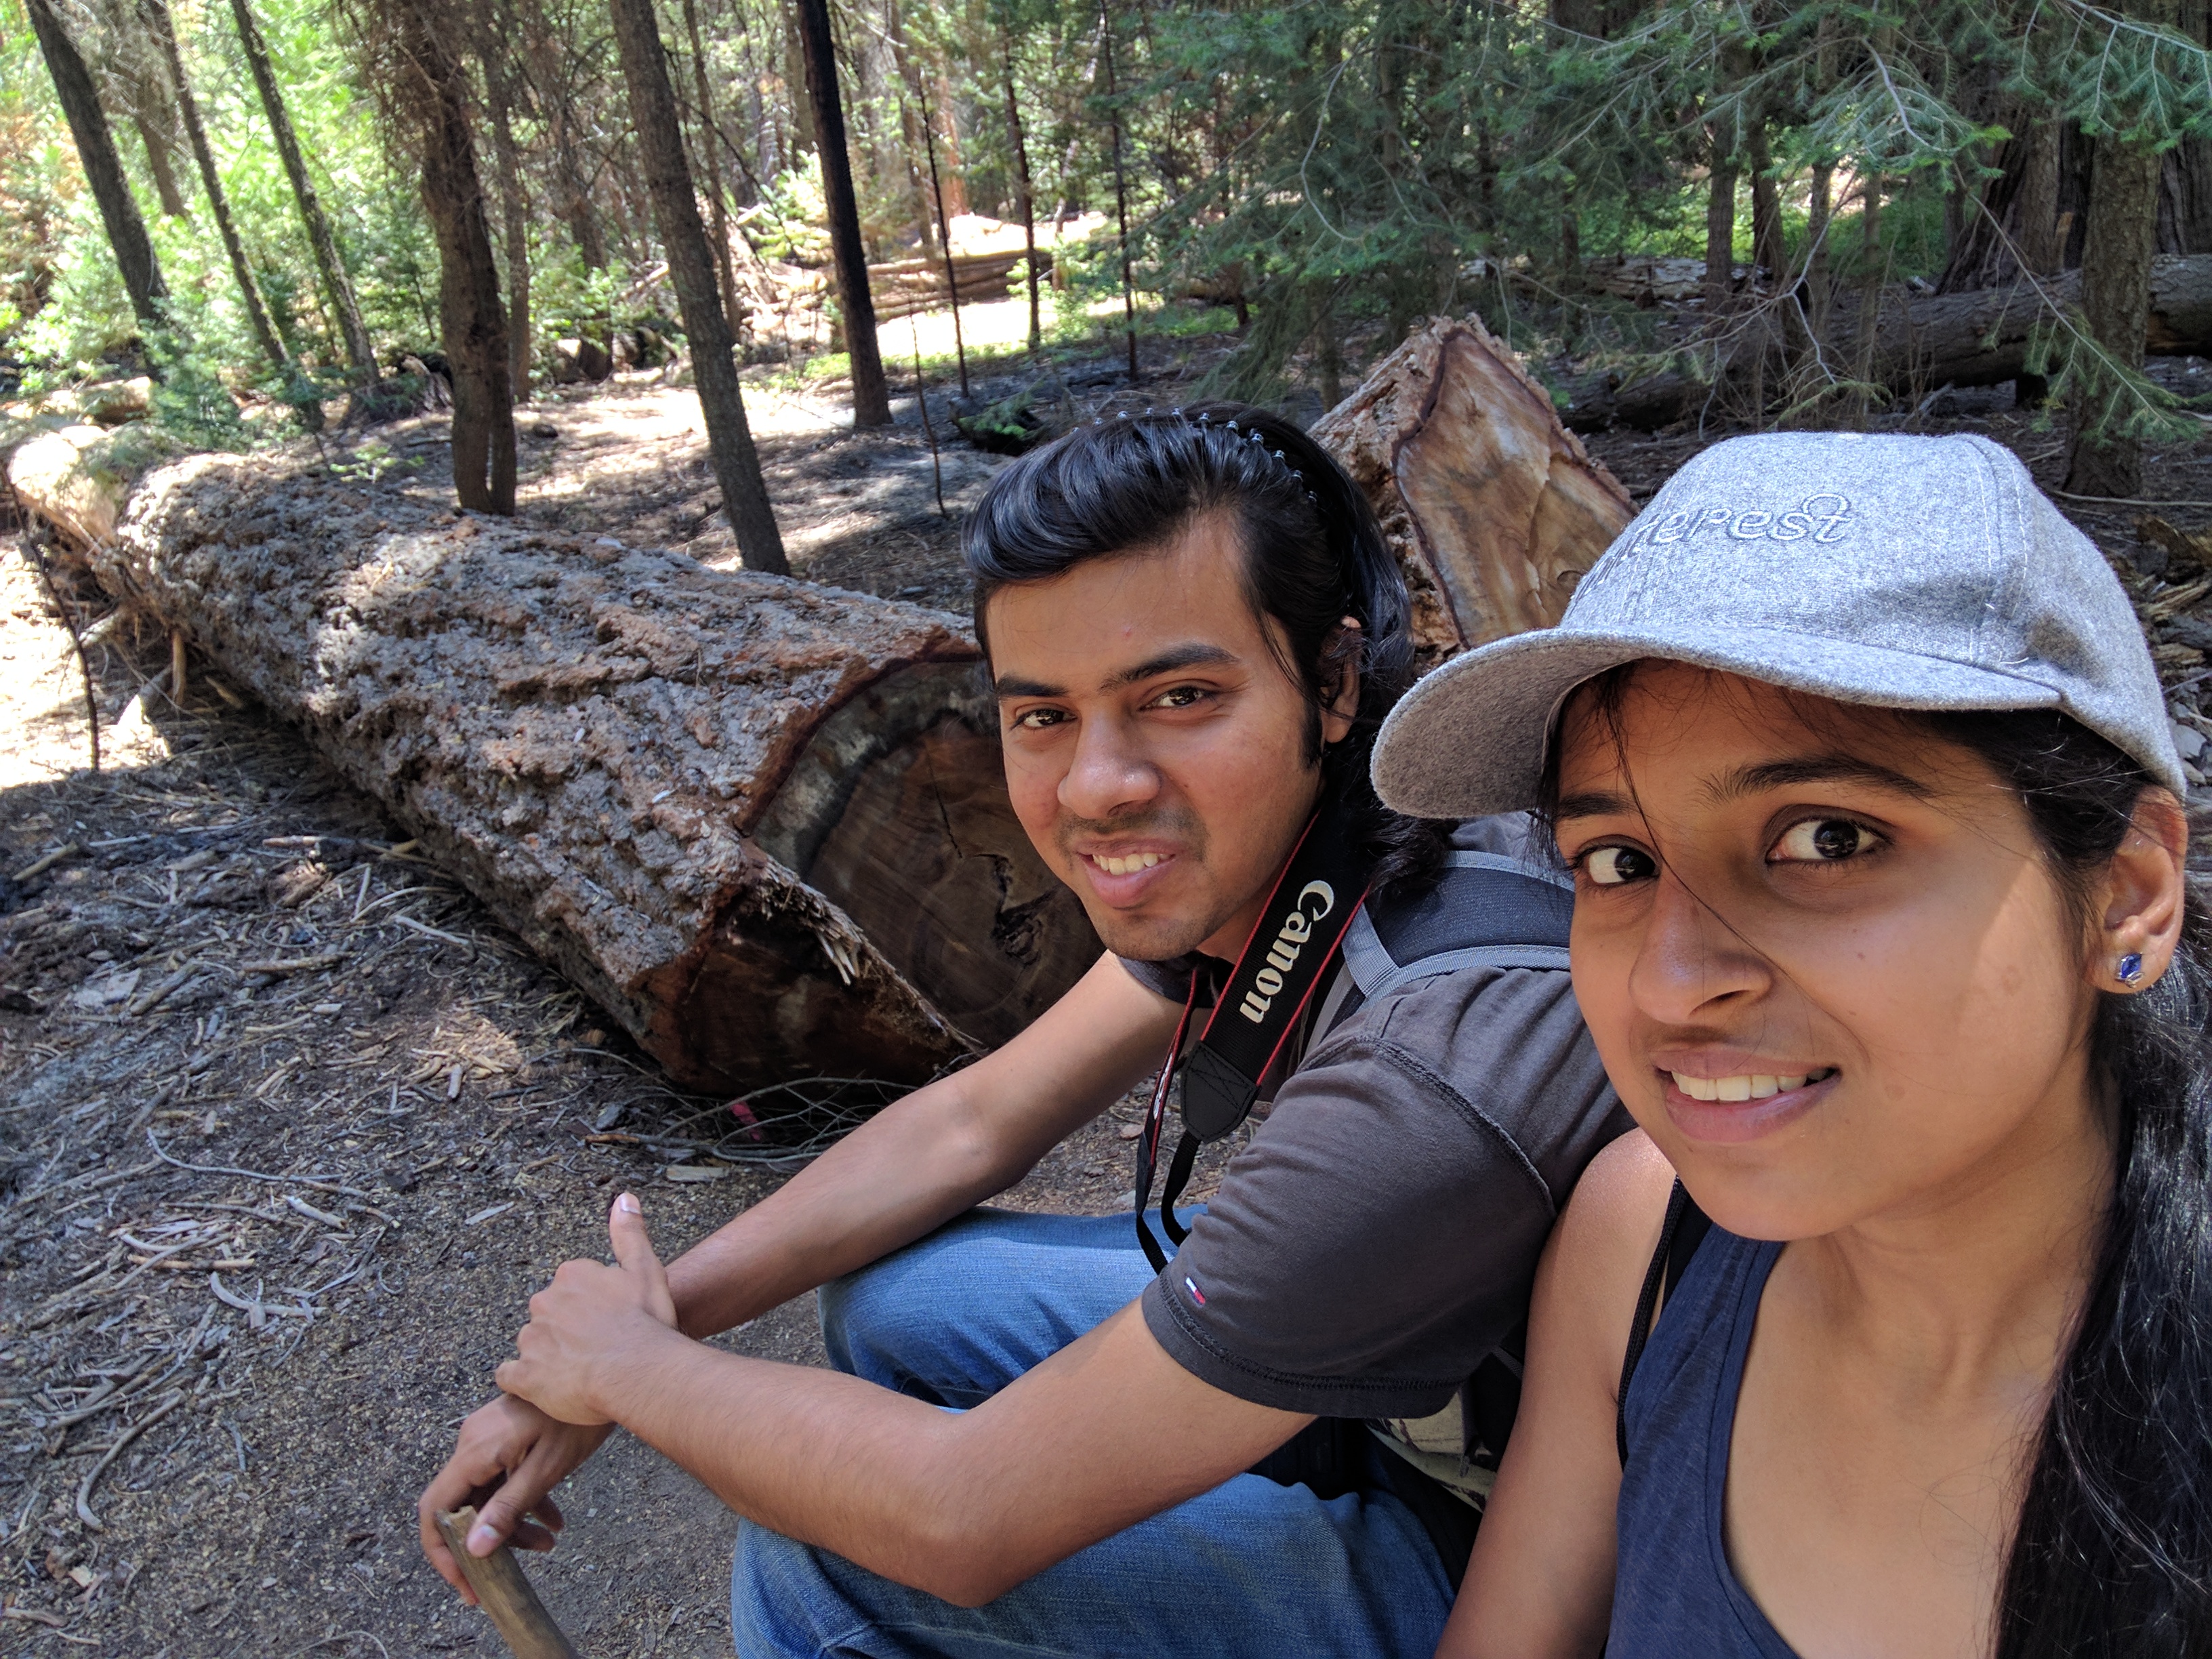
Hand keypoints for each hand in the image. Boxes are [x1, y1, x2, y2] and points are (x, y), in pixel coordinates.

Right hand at [416, 1393, 612, 1601]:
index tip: (465, 1583)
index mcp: (474, 1450)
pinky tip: (554, 1521)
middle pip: (463, 1506)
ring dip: (512, 1523)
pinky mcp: (505, 1436)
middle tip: (512, 1573)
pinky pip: (501, 1477)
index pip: (434, 1510)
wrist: (604, 1376)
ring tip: (549, 1543)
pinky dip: (522, 1500)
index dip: (443, 1553)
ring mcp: (487, 1437)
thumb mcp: (545, 1470)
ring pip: (486, 1494)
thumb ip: (508, 1509)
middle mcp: (471, 1442)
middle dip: (487, 1542)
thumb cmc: (576, 1421)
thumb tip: (475, 1550)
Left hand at [496, 1192, 681, 1426]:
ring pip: (532, 1344)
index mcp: (571, 1276)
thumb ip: (629, 1233)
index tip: (609, 1322)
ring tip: (580, 1372)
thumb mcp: (647, 1270)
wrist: (638, 1373)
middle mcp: (544, 1302)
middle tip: (596, 1349)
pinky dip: (523, 1381)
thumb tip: (624, 1197)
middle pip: (549, 1314)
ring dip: (548, 1356)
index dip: (592, 1307)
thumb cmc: (647, 1324)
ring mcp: (531, 1339)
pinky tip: (547, 1387)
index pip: (572, 1287)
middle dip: (566, 1329)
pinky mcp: (523, 1375)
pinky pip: (510, 1376)